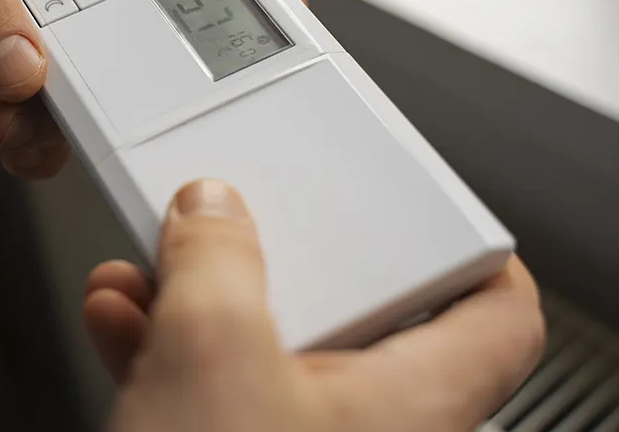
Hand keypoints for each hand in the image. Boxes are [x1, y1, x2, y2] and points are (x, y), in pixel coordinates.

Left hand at [0, 0, 306, 177]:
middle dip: (163, 75)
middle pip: (145, 33)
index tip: (275, 15)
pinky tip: (6, 137)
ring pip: (95, 93)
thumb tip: (26, 63)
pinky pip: (34, 125)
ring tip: (44, 126)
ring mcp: (26, 37)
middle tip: (169, 112)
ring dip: (88, 122)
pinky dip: (32, 144)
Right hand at [84, 180, 544, 431]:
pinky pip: (213, 384)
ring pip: (266, 344)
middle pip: (355, 309)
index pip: (497, 313)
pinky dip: (169, 343)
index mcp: (410, 397)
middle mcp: (366, 426)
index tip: (428, 209)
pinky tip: (120, 314)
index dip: (474, 252)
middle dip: (278, 257)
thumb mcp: (213, 352)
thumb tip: (212, 210)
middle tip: (245, 221)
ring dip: (202, 296)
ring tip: (152, 260)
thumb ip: (217, 262)